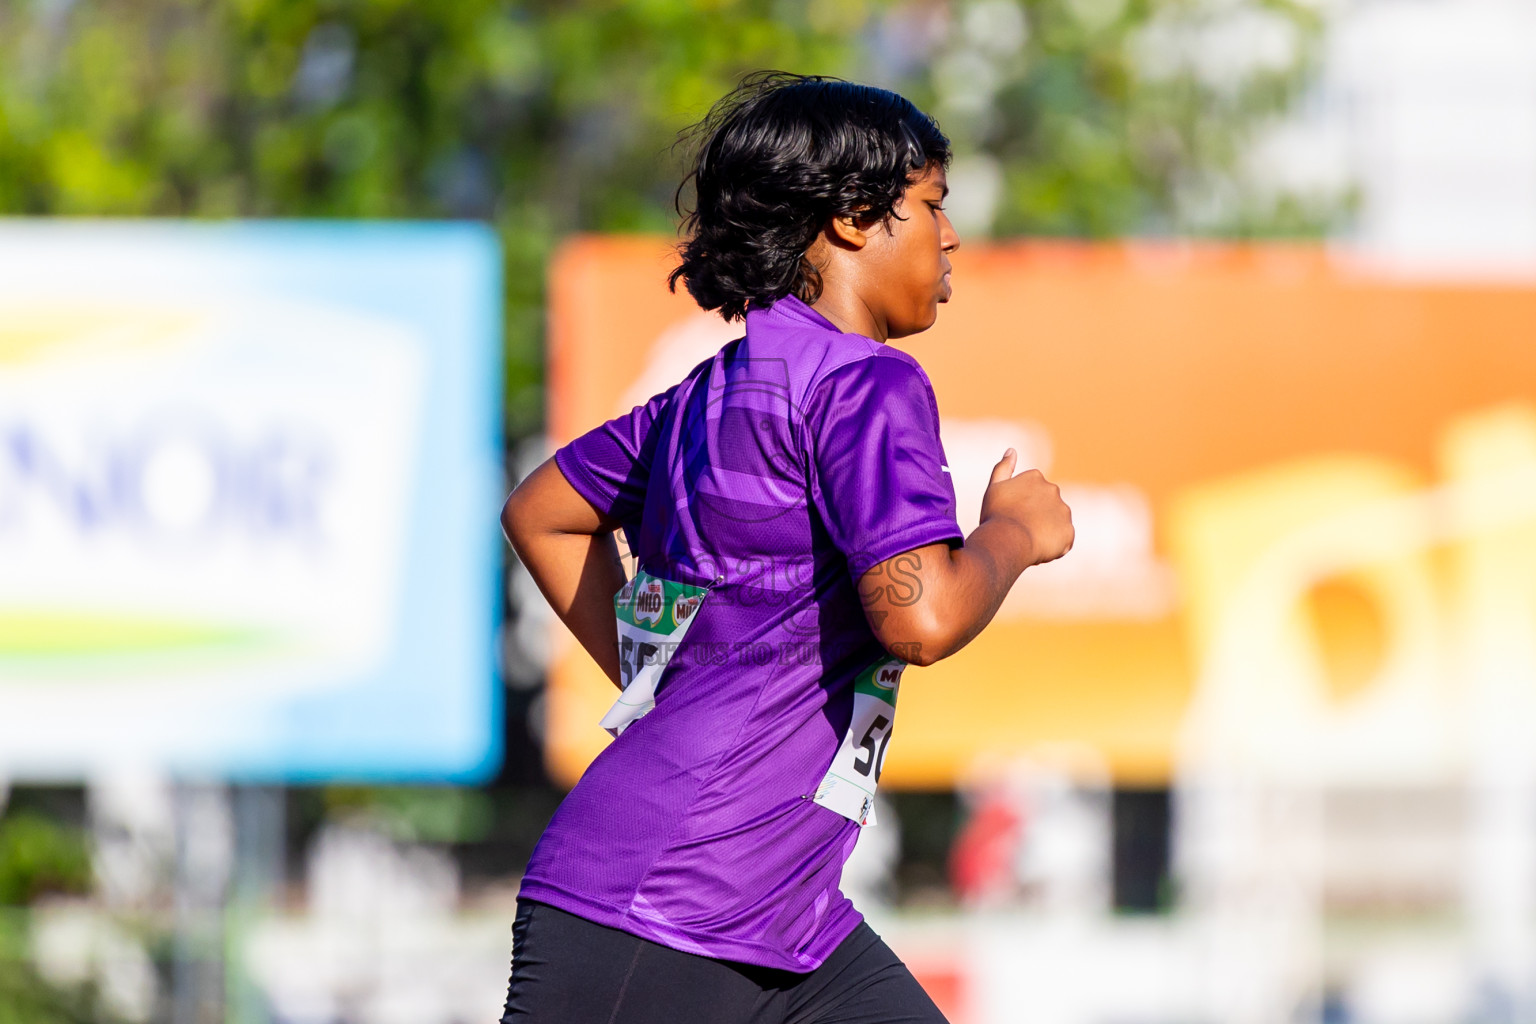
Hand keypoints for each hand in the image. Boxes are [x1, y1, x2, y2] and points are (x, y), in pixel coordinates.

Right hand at [979, 448, 1073, 566]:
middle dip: (1035, 516)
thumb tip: (1012, 450)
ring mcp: (1063, 511)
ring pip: (1055, 522)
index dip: (1020, 505)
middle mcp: (1053, 490)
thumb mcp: (994, 488)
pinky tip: (1038, 549)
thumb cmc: (996, 515)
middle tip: (1018, 529)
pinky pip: (1063, 540)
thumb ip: (1003, 468)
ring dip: (1045, 530)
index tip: (1011, 514)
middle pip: (1045, 506)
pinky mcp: (1069, 531)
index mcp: (1035, 477)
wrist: (1007, 540)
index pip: (1032, 492)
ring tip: (1028, 540)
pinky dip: (1053, 545)